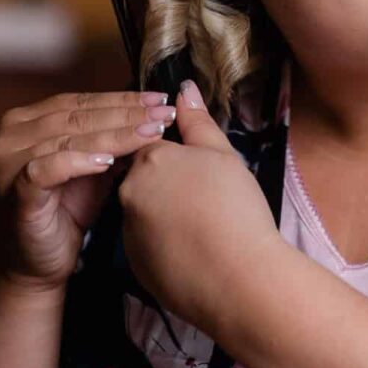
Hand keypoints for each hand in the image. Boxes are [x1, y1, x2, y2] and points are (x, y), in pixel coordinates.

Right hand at [0, 88, 176, 290]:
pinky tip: (110, 162)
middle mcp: (10, 135)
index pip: (80, 102)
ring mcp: (7, 162)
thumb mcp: (91, 169)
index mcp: (25, 121)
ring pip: (68, 139)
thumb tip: (152, 113)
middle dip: (126, 114)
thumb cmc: (64, 213)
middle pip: (76, 117)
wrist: (35, 266)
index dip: (121, 99)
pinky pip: (48, 169)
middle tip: (164, 112)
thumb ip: (109, 140)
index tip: (161, 98)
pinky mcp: (14, 190)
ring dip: (114, 135)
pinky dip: (80, 162)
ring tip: (151, 133)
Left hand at [117, 79, 281, 334]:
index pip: (153, 144)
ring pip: (146, 213)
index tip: (199, 170)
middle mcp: (129, 192)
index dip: (179, 155)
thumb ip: (198, 122)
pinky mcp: (135, 265)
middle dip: (169, 185)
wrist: (239, 279)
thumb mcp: (224, 156)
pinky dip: (166, 246)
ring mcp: (129, 231)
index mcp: (150, 159)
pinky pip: (148, 246)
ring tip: (204, 227)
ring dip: (166, 215)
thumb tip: (183, 89)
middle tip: (208, 199)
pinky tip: (195, 252)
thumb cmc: (236, 209)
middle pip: (145, 179)